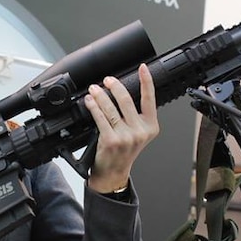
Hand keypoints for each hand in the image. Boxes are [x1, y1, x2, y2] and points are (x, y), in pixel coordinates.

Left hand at [83, 63, 159, 192]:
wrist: (114, 173)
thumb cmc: (124, 152)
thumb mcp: (137, 134)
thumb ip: (135, 116)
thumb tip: (121, 92)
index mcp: (150, 127)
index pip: (150, 99)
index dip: (146, 81)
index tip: (142, 68)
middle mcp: (140, 131)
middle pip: (127, 100)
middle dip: (115, 86)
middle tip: (107, 79)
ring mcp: (126, 137)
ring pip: (111, 108)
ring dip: (100, 95)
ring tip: (94, 88)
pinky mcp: (111, 140)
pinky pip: (100, 118)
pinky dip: (93, 107)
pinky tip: (89, 101)